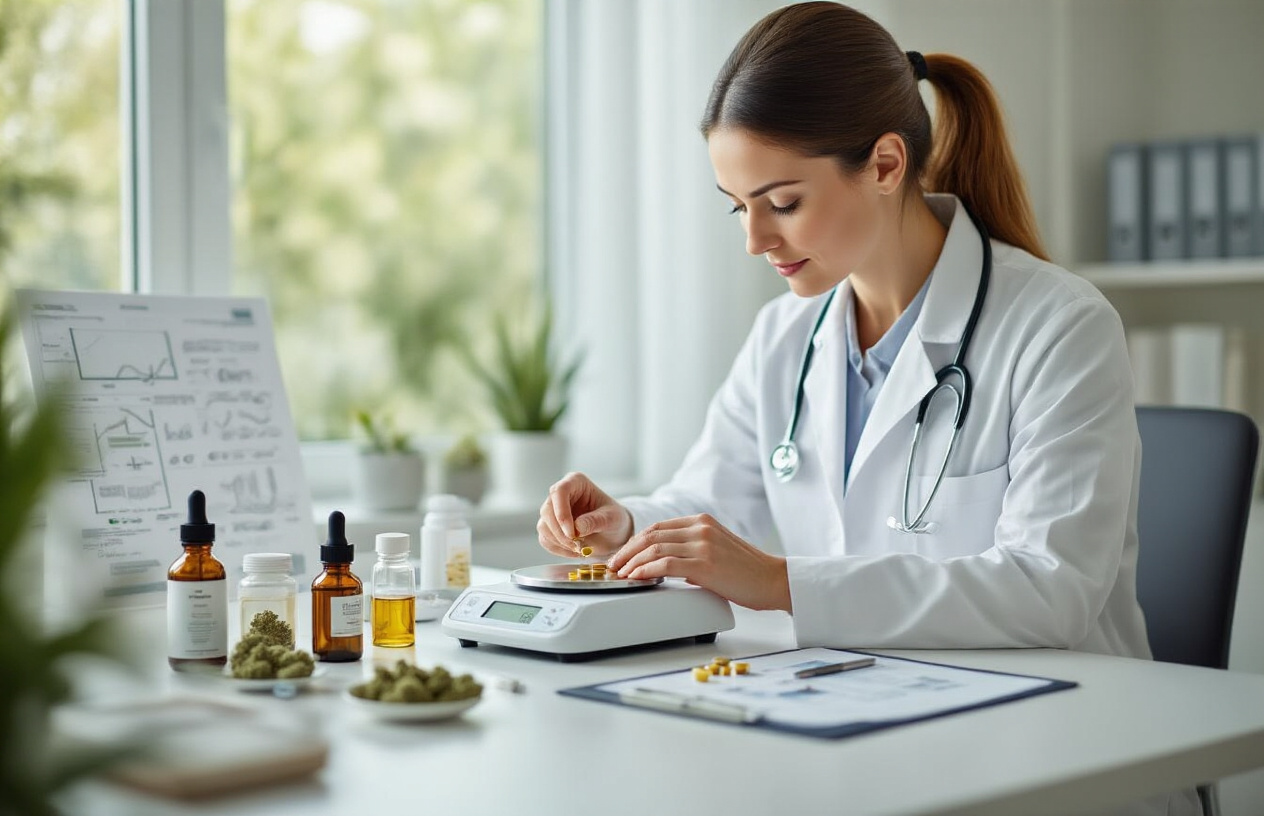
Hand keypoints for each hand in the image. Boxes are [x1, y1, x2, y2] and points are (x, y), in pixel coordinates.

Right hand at [537, 472, 633, 558]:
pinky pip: (545, 539)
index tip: (572, 533)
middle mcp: (561, 494)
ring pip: (543, 526)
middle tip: (577, 546)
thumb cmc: (614, 518)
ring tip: (580, 549)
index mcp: (576, 482)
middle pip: (547, 510)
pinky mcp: (550, 526)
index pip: (560, 491)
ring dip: (559, 542)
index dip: (562, 512)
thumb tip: (577, 528)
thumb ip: (596, 521)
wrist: (612, 532)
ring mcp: (553, 510)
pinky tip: (574, 552)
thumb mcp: (612, 518)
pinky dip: (558, 549)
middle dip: (560, 533)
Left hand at [607, 514, 790, 611]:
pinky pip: (665, 563)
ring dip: (632, 562)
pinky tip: (636, 578)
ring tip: (621, 575)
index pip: (657, 527)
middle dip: (627, 551)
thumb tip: (666, 564)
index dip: (635, 542)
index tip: (623, 556)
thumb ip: (692, 550)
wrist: (773, 580)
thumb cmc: (747, 572)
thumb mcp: (716, 550)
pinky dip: (645, 570)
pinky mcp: (704, 563)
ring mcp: (702, 544)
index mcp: (702, 521)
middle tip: (614, 566)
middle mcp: (700, 528)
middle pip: (650, 535)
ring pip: (654, 548)